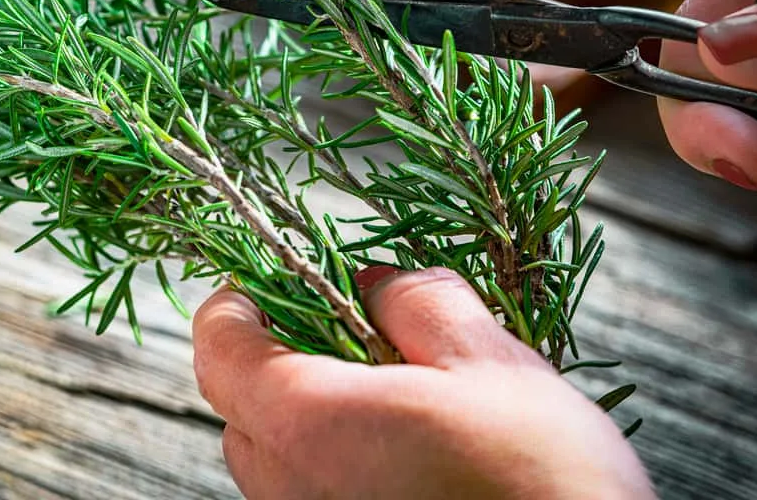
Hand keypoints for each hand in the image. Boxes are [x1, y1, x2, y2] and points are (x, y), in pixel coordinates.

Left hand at [191, 267, 655, 499]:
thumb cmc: (539, 481)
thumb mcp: (487, 360)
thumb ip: (415, 301)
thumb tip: (374, 283)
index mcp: (304, 422)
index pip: (217, 346)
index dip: (239, 301)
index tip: (277, 279)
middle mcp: (286, 485)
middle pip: (242, 403)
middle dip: (287, 356)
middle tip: (358, 335)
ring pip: (278, 455)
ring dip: (318, 414)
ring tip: (399, 399)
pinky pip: (312, 493)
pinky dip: (340, 462)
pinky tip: (411, 456)